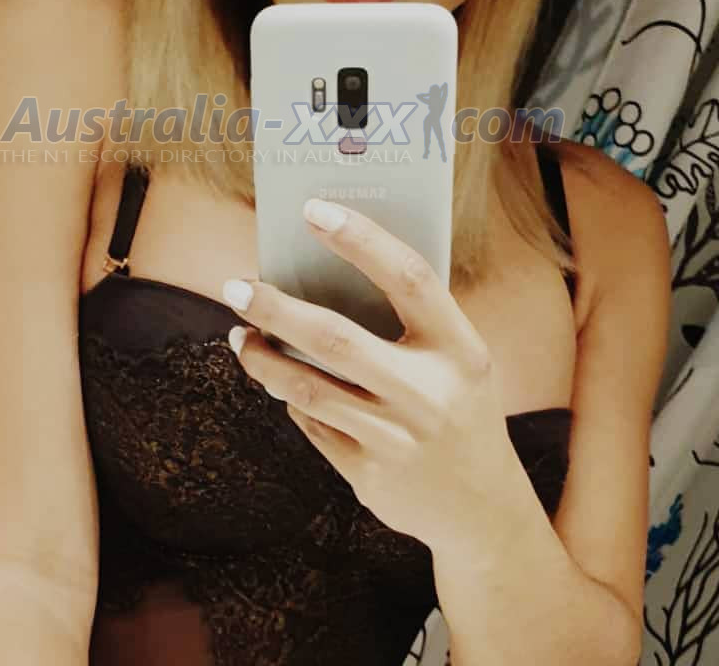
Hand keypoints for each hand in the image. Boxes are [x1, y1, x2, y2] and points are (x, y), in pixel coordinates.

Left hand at [220, 197, 516, 550]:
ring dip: (262, 357)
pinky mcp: (368, 475)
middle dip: (275, 308)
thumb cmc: (459, 407)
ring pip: (307, 387)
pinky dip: (288, 396)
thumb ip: (408, 323)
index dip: (361, 239)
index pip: (409, 278)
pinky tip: (274, 379)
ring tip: (239, 333)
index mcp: (461, 349)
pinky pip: (311, 423)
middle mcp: (429, 393)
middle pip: (335, 338)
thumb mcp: (458, 360)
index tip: (312, 210)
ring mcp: (397, 439)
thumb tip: (322, 275)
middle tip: (235, 285)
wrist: (483, 509)